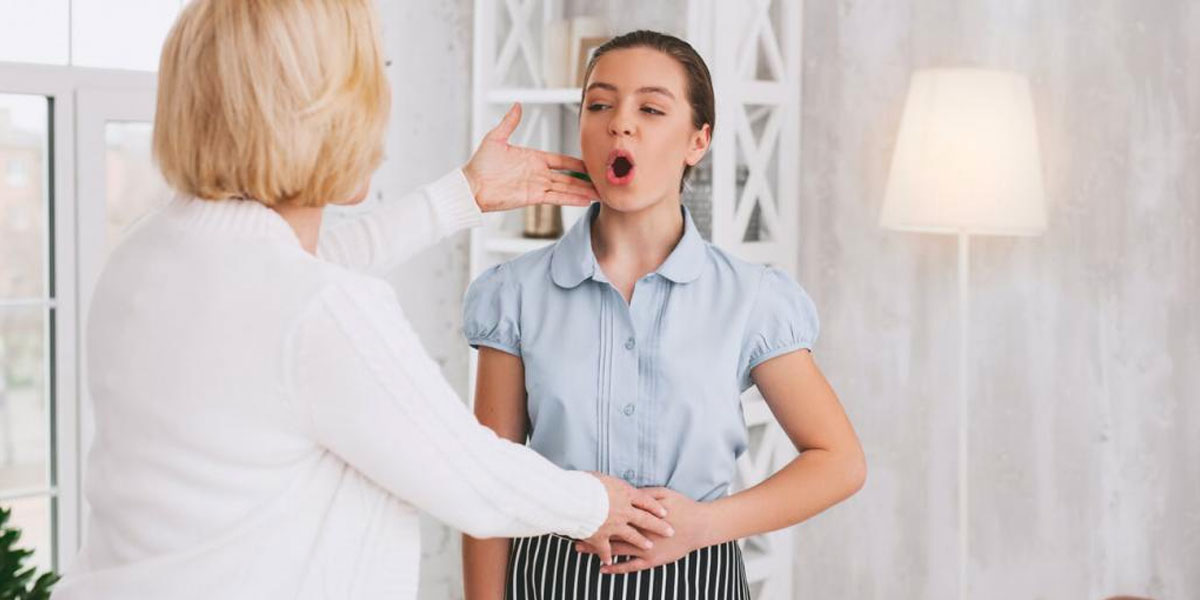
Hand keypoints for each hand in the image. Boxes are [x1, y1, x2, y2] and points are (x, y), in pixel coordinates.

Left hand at [462, 103, 597, 211]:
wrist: (471, 186)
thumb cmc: (480, 163)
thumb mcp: (496, 138)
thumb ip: (510, 123)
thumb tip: (517, 105)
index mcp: (533, 158)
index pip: (560, 160)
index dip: (575, 163)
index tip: (590, 163)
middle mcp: (538, 173)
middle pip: (568, 176)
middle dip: (585, 179)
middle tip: (602, 180)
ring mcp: (537, 186)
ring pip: (566, 188)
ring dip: (583, 190)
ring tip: (600, 193)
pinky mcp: (533, 197)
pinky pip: (556, 198)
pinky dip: (571, 199)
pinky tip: (585, 200)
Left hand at [576, 487, 714, 574]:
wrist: (701, 526)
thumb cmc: (683, 507)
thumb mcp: (664, 493)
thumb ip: (644, 494)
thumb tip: (627, 491)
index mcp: (642, 515)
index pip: (615, 514)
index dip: (597, 514)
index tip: (581, 513)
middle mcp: (641, 532)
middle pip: (611, 531)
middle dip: (592, 532)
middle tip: (573, 532)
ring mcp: (646, 548)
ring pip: (617, 549)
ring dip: (598, 550)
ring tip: (580, 549)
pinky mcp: (652, 561)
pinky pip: (630, 566)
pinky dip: (616, 568)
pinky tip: (603, 569)